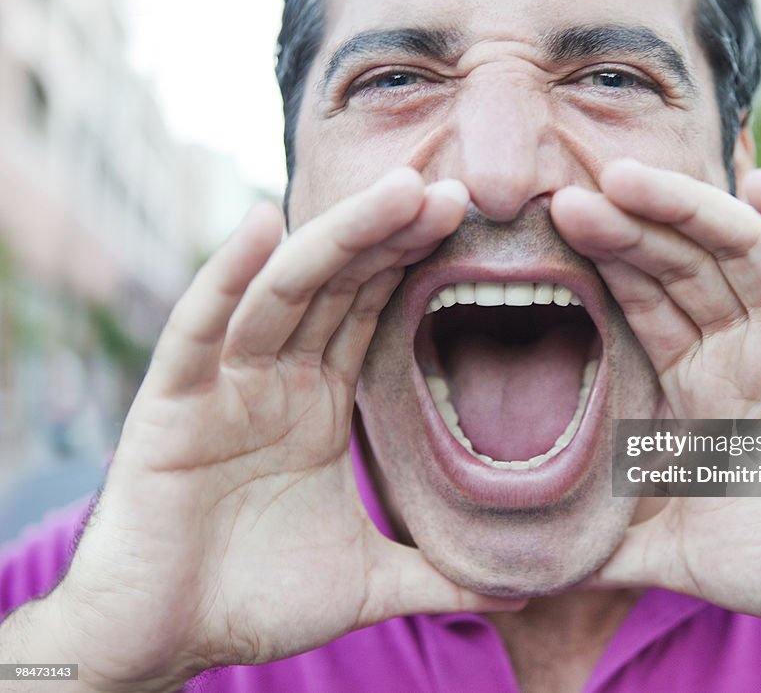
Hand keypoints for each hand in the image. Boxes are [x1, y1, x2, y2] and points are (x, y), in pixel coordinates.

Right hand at [40, 169, 518, 691]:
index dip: (414, 265)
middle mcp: (275, 380)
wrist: (165, 641)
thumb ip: (441, 577)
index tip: (470, 225)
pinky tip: (260, 225)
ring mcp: (224, 386)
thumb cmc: (255, 601)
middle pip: (339, 286)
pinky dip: (225, 277)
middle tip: (456, 190)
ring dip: (338, 237)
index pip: (371, 311)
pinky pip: (199, 331)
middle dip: (393, 235)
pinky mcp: (172, 406)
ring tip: (400, 190)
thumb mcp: (369, 581)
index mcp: (319, 401)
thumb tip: (524, 590)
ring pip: (284, 292)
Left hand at [551, 162, 760, 689]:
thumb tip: (526, 569)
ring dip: (689, 211)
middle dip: (627, 227)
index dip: (601, 262)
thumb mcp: (673, 551)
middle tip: (569, 196)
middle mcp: (743, 346)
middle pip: (680, 263)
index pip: (642, 301)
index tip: (548, 229)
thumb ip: (605, 549)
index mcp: (697, 379)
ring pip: (742, 251)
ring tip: (626, 179)